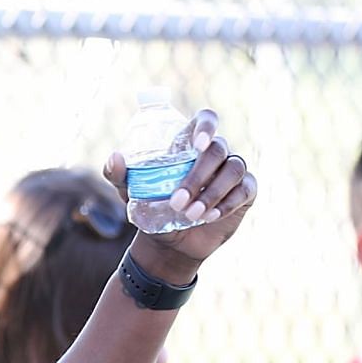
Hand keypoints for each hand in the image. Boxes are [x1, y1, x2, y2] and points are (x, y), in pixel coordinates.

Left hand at [103, 109, 258, 284]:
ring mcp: (232, 170)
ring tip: (192, 215)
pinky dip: (227, 204)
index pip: (206, 119)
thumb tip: (116, 158)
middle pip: (217, 150)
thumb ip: (117, 175)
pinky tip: (209, 217)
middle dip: (198, 177)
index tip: (197, 145)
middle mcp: (215, 153)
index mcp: (190, 144)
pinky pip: (245, 190)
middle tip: (177, 202)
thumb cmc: (152, 208)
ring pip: (234, 168)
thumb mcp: (130, 192)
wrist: (170, 243)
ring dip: (213, 192)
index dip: (206, 126)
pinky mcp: (245, 191)